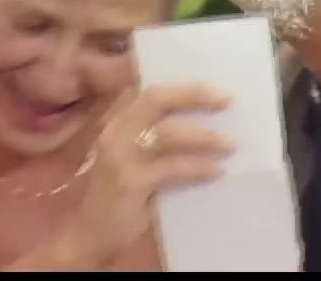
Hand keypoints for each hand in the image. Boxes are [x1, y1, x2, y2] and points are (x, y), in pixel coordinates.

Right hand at [54, 85, 233, 268]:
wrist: (89, 234)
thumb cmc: (120, 195)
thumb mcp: (137, 159)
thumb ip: (159, 140)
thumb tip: (208, 125)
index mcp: (119, 122)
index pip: (151, 91)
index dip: (184, 86)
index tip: (217, 86)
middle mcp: (115, 131)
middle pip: (156, 99)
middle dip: (193, 95)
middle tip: (226, 99)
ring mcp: (119, 155)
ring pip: (166, 134)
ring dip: (203, 137)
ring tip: (231, 145)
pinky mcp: (129, 182)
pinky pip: (171, 168)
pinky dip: (197, 167)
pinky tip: (216, 171)